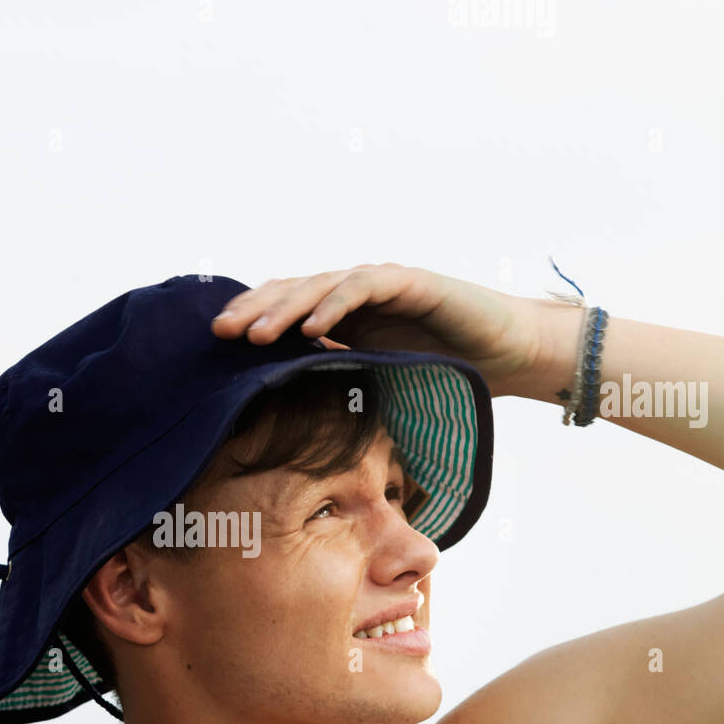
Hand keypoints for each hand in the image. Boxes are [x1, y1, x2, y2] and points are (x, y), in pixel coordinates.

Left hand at [211, 262, 565, 394]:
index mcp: (342, 320)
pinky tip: (311, 328)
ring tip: (254, 334)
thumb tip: (295, 442)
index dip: (251, 325)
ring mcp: (379, 285)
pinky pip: (362, 288)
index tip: (215, 351)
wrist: (508, 355)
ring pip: (318, 288)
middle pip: (290, 294)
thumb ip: (342, 397)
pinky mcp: (408, 281)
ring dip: (284, 309)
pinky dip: (335, 305)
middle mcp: (354, 297)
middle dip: (253, 312)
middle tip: (218, 335)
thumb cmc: (446, 377)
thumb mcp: (381, 393)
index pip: (285, 314)